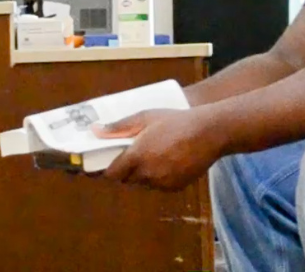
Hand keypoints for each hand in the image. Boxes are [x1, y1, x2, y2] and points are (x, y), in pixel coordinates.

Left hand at [94, 108, 222, 190]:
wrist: (209, 132)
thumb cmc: (176, 120)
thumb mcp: (145, 117)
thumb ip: (118, 127)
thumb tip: (95, 132)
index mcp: (137, 157)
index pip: (111, 174)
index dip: (108, 169)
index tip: (108, 163)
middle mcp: (147, 174)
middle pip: (127, 179)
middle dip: (126, 170)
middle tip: (134, 154)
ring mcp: (162, 183)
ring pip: (144, 183)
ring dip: (143, 174)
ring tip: (155, 154)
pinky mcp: (175, 187)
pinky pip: (160, 186)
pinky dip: (159, 177)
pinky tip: (169, 160)